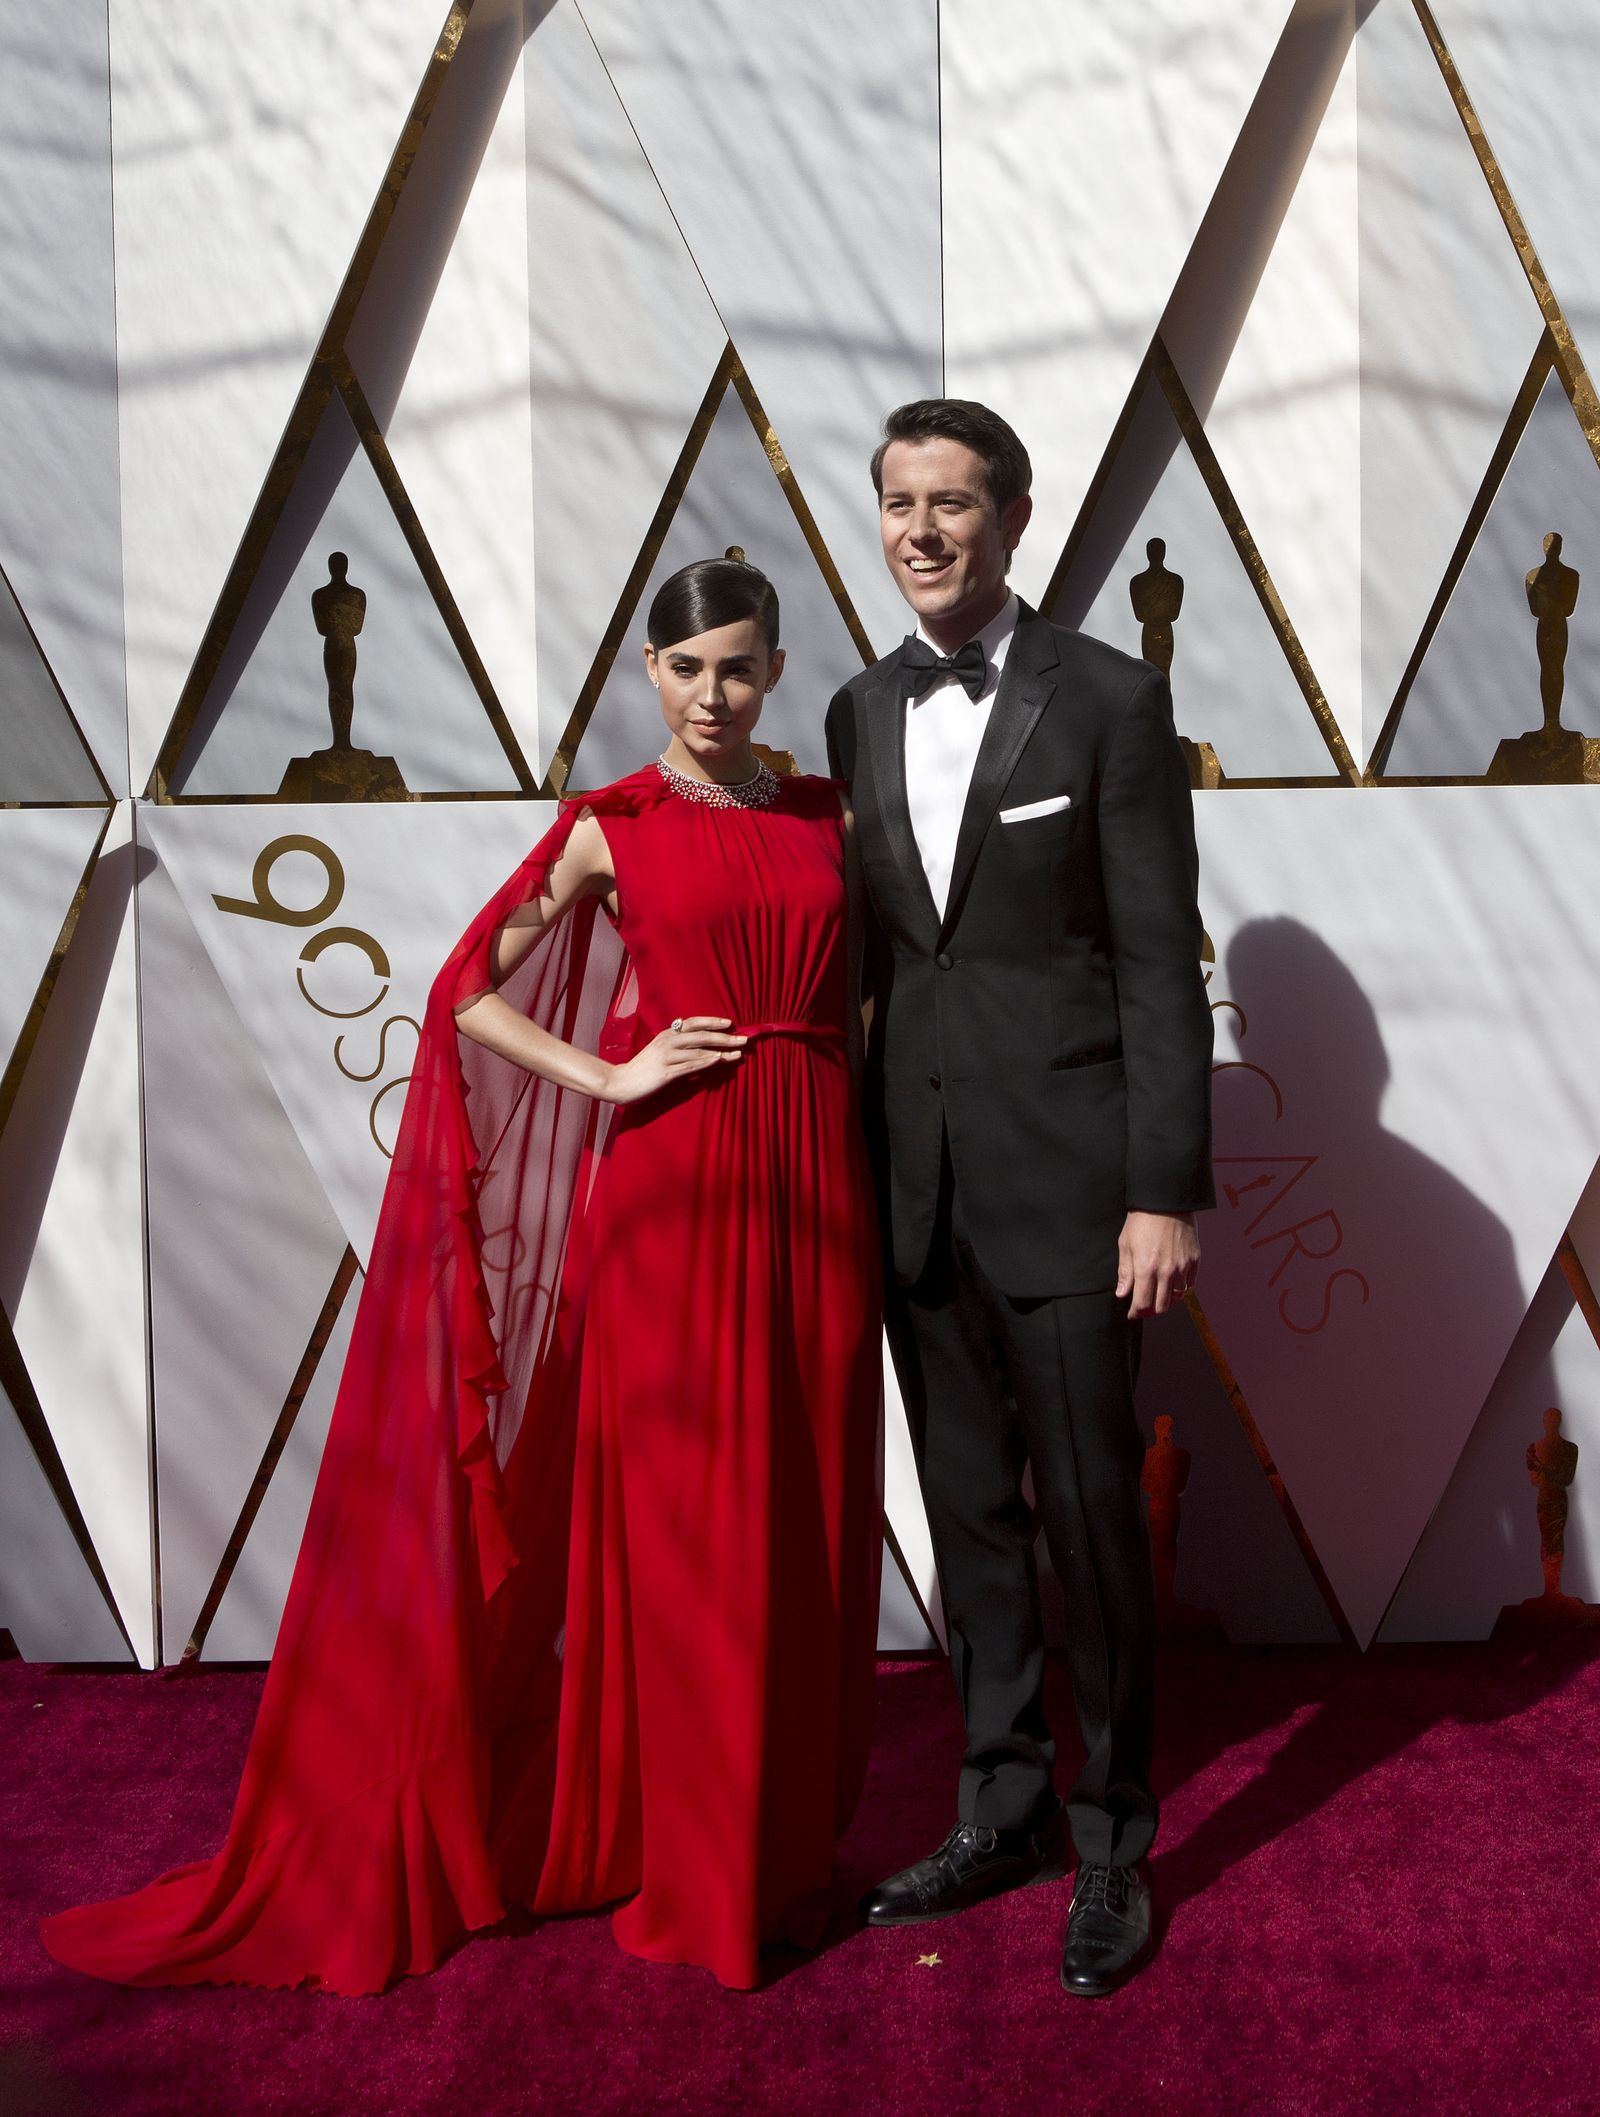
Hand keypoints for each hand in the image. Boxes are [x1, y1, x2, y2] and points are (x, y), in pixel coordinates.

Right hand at [602, 1017, 745, 1105]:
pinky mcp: (666, 1073)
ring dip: (721, 1052)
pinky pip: (690, 1066)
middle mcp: (668, 1042)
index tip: (730, 1023)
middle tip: (744, 1039)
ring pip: (699, 1051)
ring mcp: (667, 1057)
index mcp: (666, 1034)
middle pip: (701, 1036)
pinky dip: (706, 1062)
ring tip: (739, 1054)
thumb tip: (699, 1046)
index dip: (712, 1022)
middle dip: (724, 1037)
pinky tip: (719, 1061)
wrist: (620, 1082)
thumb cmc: (642, 1068)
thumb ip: (676, 1045)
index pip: (693, 1023)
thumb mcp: (658, 1051)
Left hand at [1116, 1210, 1199, 1317]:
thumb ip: (1125, 1272)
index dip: (1136, 1313)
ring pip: (1177, 1298)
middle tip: (1144, 1307)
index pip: (1142, 1304)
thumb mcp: (1126, 1245)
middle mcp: (1166, 1272)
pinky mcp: (1194, 1260)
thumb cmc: (1141, 1221)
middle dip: (1151, 1310)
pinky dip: (1180, 1289)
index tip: (1132, 1314)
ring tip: (1158, 1296)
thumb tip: (1122, 1294)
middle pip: (1161, 1306)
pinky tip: (1172, 1284)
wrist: (1166, 1201)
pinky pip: (1189, 1284)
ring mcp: (1183, 1267)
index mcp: (1146, 1269)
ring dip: (1166, 1301)